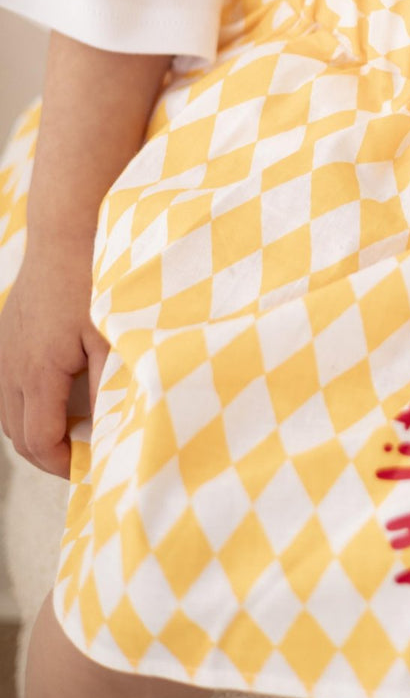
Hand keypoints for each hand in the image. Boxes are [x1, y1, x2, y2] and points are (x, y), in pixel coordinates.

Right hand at [0, 240, 108, 478]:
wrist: (67, 230)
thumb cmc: (94, 280)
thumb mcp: (111, 336)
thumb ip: (109, 385)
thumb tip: (110, 430)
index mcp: (38, 373)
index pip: (39, 441)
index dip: (64, 464)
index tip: (92, 468)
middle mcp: (12, 367)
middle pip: (16, 435)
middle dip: (48, 454)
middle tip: (84, 457)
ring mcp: (5, 350)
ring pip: (8, 411)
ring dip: (36, 429)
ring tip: (75, 429)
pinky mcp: (9, 333)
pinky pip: (9, 385)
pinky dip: (29, 402)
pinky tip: (61, 392)